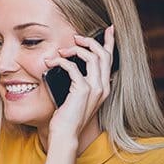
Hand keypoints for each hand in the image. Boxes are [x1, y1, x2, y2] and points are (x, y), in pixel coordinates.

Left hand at [44, 25, 115, 140]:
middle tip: (76, 37)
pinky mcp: (82, 89)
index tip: (109, 30)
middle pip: (103, 54)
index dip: (110, 43)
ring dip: (75, 49)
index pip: (110, 60)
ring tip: (61, 51)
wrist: (65, 133)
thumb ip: (80, 82)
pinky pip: (73, 67)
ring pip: (92, 57)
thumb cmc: (68, 117)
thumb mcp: (77, 97)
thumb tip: (71, 65)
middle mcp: (103, 86)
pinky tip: (52, 62)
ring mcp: (95, 88)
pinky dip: (61, 62)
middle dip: (91, 41)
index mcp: (104, 87)